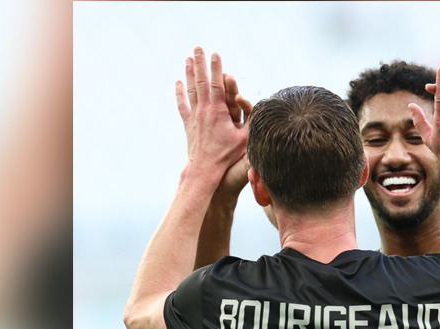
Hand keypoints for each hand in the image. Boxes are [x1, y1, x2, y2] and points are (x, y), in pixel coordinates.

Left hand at [175, 48, 247, 187]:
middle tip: (197, 47)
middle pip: (201, 81)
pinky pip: (182, 104)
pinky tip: (178, 83)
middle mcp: (204, 110)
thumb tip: (261, 108)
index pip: (218, 84)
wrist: (205, 170)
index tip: (216, 53)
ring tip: (188, 58)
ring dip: (189, 72)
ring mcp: (195, 116)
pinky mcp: (188, 124)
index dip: (217, 67)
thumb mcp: (245, 140)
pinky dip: (180, 93)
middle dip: (201, 63)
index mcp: (219, 111)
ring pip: (191, 89)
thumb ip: (252, 123)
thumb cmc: (227, 156)